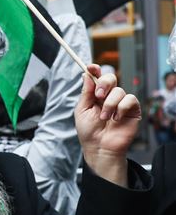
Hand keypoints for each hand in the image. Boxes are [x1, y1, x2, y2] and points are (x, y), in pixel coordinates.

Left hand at [75, 64, 140, 185]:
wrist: (99, 147)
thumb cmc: (89, 131)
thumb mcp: (82, 110)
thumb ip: (86, 93)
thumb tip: (86, 74)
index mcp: (95, 95)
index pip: (97, 77)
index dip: (95, 70)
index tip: (91, 67)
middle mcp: (109, 96)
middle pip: (111, 78)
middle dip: (104, 84)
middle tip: (98, 95)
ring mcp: (121, 102)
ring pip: (119, 91)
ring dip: (109, 104)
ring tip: (104, 118)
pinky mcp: (132, 109)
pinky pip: (130, 99)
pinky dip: (121, 108)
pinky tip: (116, 119)